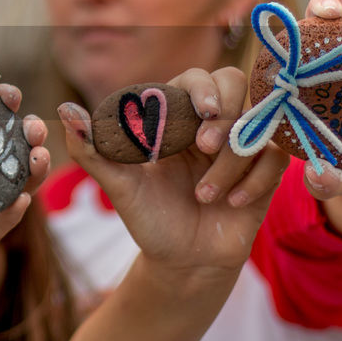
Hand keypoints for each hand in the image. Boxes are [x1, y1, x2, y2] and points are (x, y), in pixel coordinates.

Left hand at [59, 67, 288, 279]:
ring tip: (205, 195)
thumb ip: (92, 148)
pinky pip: (276, 157)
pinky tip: (231, 204)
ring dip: (232, 159)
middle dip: (225, 108)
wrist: (182, 262)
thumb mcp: (117, 185)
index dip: (200, 88)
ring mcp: (241, 146)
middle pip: (235, 82)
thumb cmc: (149, 217)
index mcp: (177, 117)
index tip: (199, 113)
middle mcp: (211, 125)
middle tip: (205, 143)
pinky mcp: (265, 173)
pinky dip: (255, 180)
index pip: (196, 78)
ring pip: (256, 123)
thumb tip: (65, 110)